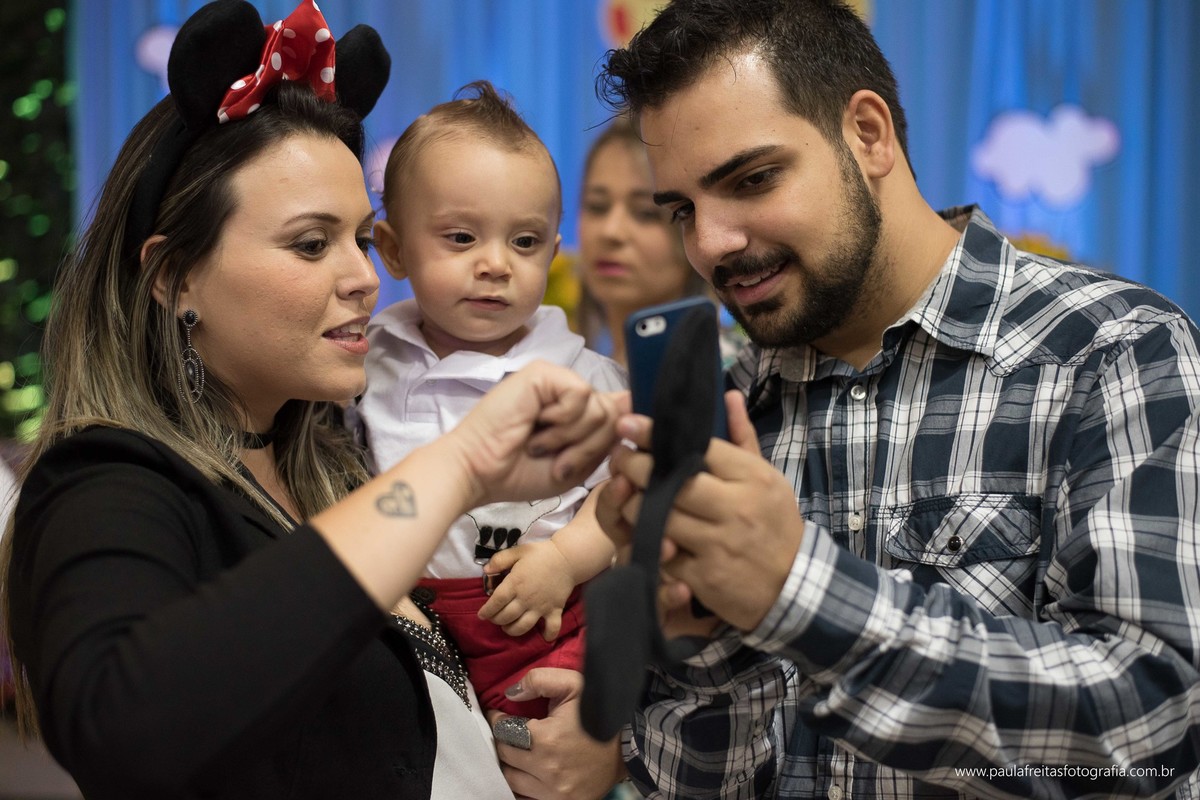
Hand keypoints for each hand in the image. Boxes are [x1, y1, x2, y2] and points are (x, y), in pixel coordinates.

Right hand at [449, 362, 627, 506]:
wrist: (479, 472)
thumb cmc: (519, 472)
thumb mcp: (576, 463)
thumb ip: (604, 436)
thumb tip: (633, 402)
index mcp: (575, 412)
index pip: (616, 412)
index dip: (616, 434)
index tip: (592, 457)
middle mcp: (567, 391)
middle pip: (613, 415)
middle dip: (589, 447)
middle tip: (556, 460)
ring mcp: (555, 379)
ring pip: (600, 408)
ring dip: (572, 438)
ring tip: (541, 444)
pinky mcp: (543, 373)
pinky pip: (581, 395)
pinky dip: (563, 420)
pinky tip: (538, 423)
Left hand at [480, 541, 575, 638]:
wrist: (567, 558)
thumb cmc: (541, 554)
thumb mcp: (518, 551)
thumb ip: (500, 560)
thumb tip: (486, 569)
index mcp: (515, 583)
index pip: (496, 602)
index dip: (487, 611)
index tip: (482, 615)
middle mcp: (526, 599)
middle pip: (506, 617)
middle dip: (496, 620)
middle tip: (494, 618)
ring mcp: (541, 607)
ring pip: (523, 626)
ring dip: (512, 630)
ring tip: (508, 627)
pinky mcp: (555, 610)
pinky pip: (552, 627)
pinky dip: (548, 635)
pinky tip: (544, 637)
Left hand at [488, 668, 625, 799]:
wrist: (630, 744)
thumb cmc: (599, 711)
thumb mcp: (573, 684)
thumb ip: (538, 680)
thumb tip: (511, 693)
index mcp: (545, 738)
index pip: (503, 730)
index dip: (498, 719)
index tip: (500, 714)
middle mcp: (546, 769)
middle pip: (505, 755)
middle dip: (504, 740)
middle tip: (510, 730)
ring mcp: (553, 791)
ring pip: (511, 779)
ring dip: (511, 763)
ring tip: (519, 750)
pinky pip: (526, 797)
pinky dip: (524, 784)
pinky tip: (529, 771)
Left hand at [603, 390, 803, 630]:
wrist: (794, 584)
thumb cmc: (775, 522)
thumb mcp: (767, 477)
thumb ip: (742, 437)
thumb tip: (727, 395)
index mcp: (752, 477)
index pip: (700, 448)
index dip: (657, 434)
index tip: (629, 423)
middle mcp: (736, 508)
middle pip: (673, 483)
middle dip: (636, 467)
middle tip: (618, 456)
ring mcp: (719, 544)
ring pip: (661, 518)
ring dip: (633, 504)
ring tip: (622, 490)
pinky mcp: (705, 576)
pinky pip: (664, 554)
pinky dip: (647, 540)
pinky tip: (636, 528)